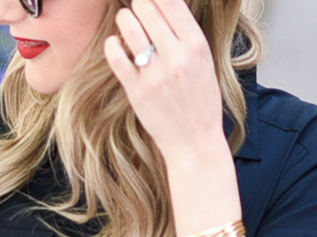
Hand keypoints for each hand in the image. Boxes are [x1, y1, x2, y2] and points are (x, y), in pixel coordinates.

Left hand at [103, 0, 226, 162]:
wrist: (194, 142)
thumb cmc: (200, 102)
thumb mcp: (204, 61)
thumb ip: (185, 35)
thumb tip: (164, 6)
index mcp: (197, 45)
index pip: (170, 1)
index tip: (151, 0)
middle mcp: (176, 57)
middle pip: (148, 8)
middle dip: (139, 3)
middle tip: (137, 8)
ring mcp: (155, 74)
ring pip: (130, 27)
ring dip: (124, 18)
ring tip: (125, 19)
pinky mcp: (136, 91)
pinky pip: (116, 57)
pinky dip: (112, 44)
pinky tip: (115, 43)